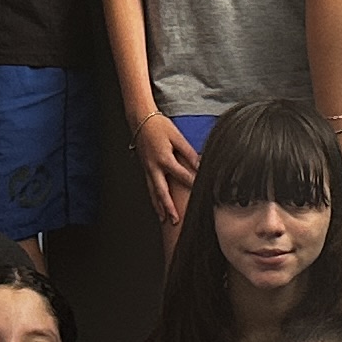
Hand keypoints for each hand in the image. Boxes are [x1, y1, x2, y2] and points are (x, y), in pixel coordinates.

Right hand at [131, 108, 202, 234]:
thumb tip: (200, 165)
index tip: (200, 193)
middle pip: (162, 191)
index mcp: (164, 158)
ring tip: (164, 219)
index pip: (181, 175)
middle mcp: (154, 167)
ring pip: (153, 192)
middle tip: (175, 221)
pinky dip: (153, 198)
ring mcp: (148, 169)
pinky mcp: (145, 168)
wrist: (140, 120)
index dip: (192, 183)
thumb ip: (189, 152)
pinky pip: (149, 187)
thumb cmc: (159, 126)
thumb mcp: (177, 136)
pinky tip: (157, 205)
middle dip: (168, 207)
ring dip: (159, 207)